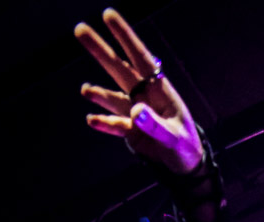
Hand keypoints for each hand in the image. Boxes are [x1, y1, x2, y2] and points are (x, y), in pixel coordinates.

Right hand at [75, 8, 202, 173]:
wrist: (184, 165)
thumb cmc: (184, 145)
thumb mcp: (174, 137)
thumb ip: (155, 125)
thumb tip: (135, 110)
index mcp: (159, 90)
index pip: (140, 58)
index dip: (124, 36)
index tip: (108, 15)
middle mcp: (143, 96)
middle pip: (118, 70)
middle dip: (99, 50)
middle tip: (79, 29)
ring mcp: (134, 113)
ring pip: (112, 97)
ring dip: (97, 93)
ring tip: (86, 90)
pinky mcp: (129, 131)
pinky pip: (114, 125)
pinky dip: (104, 123)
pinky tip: (92, 120)